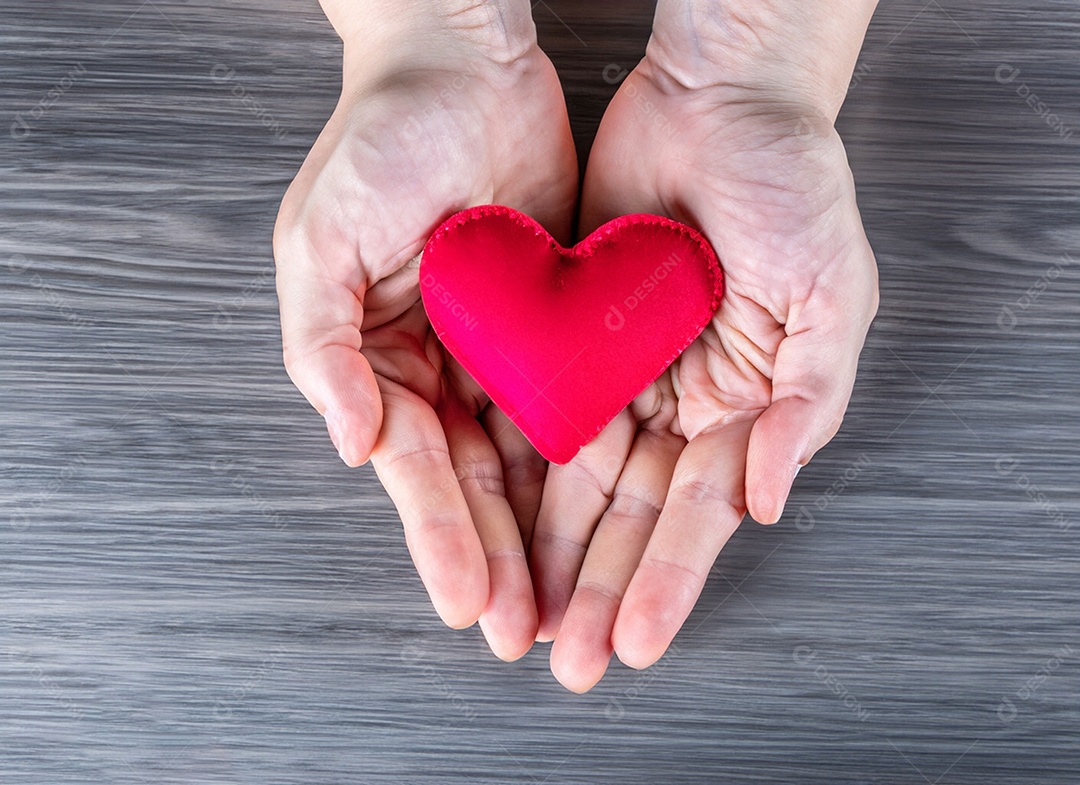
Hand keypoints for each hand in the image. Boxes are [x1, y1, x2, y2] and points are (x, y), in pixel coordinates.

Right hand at [273, 1, 576, 659]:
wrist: (463, 63)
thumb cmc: (379, 140)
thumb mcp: (319, 242)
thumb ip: (321, 349)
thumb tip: (349, 447)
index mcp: (377, 358)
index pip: (413, 469)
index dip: (440, 539)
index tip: (466, 606)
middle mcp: (438, 365)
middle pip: (474, 482)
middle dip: (498, 561)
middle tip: (524, 635)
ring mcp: (499, 347)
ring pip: (529, 459)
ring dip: (545, 534)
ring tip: (567, 604)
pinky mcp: (554, 321)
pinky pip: (575, 400)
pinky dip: (586, 460)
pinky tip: (603, 516)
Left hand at [536, 34, 877, 689]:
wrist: (717, 97)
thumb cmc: (791, 185)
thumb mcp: (831, 298)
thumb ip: (804, 408)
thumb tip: (770, 502)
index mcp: (747, 402)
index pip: (699, 511)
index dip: (668, 580)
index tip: (635, 642)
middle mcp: (681, 397)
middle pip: (632, 512)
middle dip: (600, 587)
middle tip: (567, 658)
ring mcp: (625, 367)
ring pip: (579, 477)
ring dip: (554, 549)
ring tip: (526, 615)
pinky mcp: (573, 331)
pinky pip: (542, 408)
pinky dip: (522, 466)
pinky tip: (504, 522)